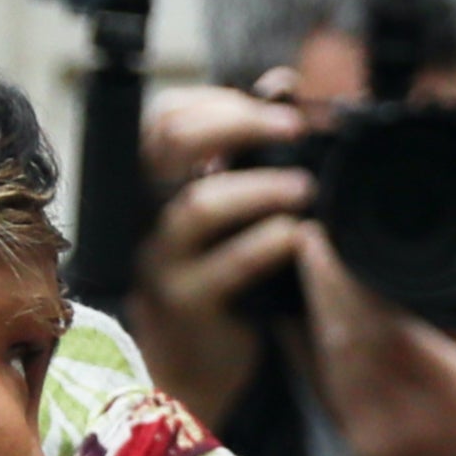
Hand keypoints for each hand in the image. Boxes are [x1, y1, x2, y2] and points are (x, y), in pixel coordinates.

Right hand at [123, 81, 311, 426]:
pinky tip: (299, 238)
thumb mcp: (231, 212)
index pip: (165, 116)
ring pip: (200, 205)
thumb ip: (248, 153)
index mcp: (156, 182)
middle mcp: (149, 212)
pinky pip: (227, 266)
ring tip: (307, 189)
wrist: (192, 369)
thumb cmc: (218, 281)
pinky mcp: (187, 303)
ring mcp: (162, 258)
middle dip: (236, 123)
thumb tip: (284, 86)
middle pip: (171, 143)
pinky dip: (268, 244)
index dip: (216, 99)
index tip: (276, 100)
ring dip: (261, 188)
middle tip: (294, 128)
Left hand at [298, 236, 455, 455]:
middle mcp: (401, 413)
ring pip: (326, 359)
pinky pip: (323, 388)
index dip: (346, 276)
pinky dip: (309, 349)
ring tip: (309, 270)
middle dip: (320, 282)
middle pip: (341, 333)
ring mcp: (372, 435)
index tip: (332, 236)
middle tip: (309, 238)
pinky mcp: (358, 448)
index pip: (379, 319)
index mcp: (447, 386)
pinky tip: (301, 320)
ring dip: (312, 311)